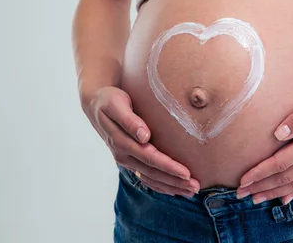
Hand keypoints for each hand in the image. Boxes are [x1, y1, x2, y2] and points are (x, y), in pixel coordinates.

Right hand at [84, 86, 199, 196]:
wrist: (96, 105)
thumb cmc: (109, 100)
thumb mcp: (116, 104)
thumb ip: (129, 120)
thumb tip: (144, 136)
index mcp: (121, 142)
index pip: (150, 158)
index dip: (169, 167)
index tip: (186, 173)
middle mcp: (123, 155)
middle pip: (153, 173)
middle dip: (175, 181)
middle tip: (196, 187)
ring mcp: (126, 160)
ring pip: (151, 178)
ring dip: (171, 187)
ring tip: (192, 191)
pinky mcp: (130, 160)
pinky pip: (146, 178)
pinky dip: (161, 186)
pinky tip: (175, 190)